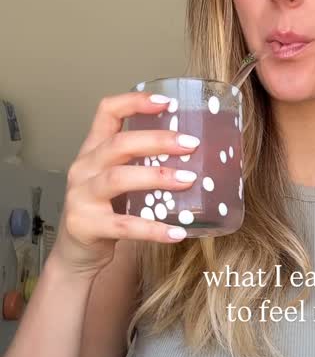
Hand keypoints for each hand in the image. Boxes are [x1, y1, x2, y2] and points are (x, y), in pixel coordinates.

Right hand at [52, 90, 198, 277]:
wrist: (76, 254)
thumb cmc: (105, 212)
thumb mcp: (117, 181)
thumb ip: (142, 164)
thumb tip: (197, 155)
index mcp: (92, 151)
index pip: (106, 112)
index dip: (135, 102)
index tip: (167, 102)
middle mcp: (83, 168)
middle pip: (118, 144)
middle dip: (157, 141)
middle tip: (191, 145)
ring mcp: (81, 197)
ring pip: (118, 179)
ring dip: (156, 177)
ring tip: (189, 180)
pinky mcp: (86, 226)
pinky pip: (124, 226)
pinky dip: (153, 228)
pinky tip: (177, 232)